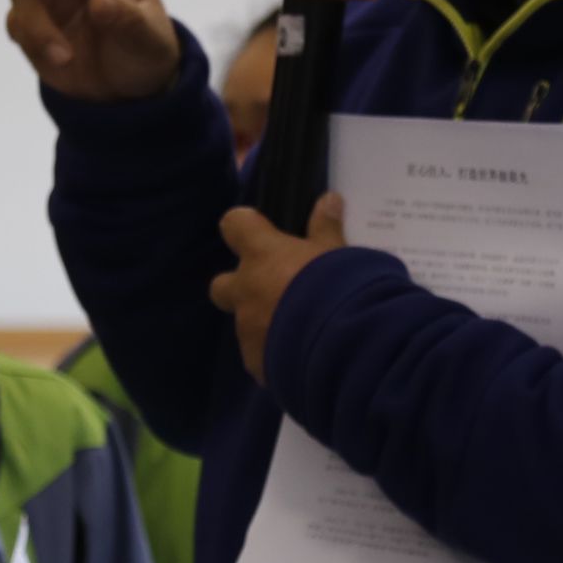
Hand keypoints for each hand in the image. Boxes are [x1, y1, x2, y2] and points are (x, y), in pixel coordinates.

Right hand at [9, 0, 184, 103]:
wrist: (128, 84)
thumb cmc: (144, 45)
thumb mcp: (149, 35)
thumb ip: (127, 17)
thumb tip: (98, 0)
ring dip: (36, 22)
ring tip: (64, 56)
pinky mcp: (31, 24)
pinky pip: (17, 23)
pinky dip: (31, 40)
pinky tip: (58, 61)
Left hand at [209, 196, 345, 380]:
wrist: (342, 345)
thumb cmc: (338, 287)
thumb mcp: (338, 254)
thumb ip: (327, 228)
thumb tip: (329, 199)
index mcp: (263, 255)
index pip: (234, 225)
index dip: (243, 227)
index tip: (259, 231)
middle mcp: (246, 291)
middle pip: (220, 286)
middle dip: (240, 287)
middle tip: (273, 290)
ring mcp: (247, 330)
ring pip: (245, 324)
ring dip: (265, 324)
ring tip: (302, 332)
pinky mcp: (257, 363)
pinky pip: (261, 356)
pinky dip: (276, 355)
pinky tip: (302, 357)